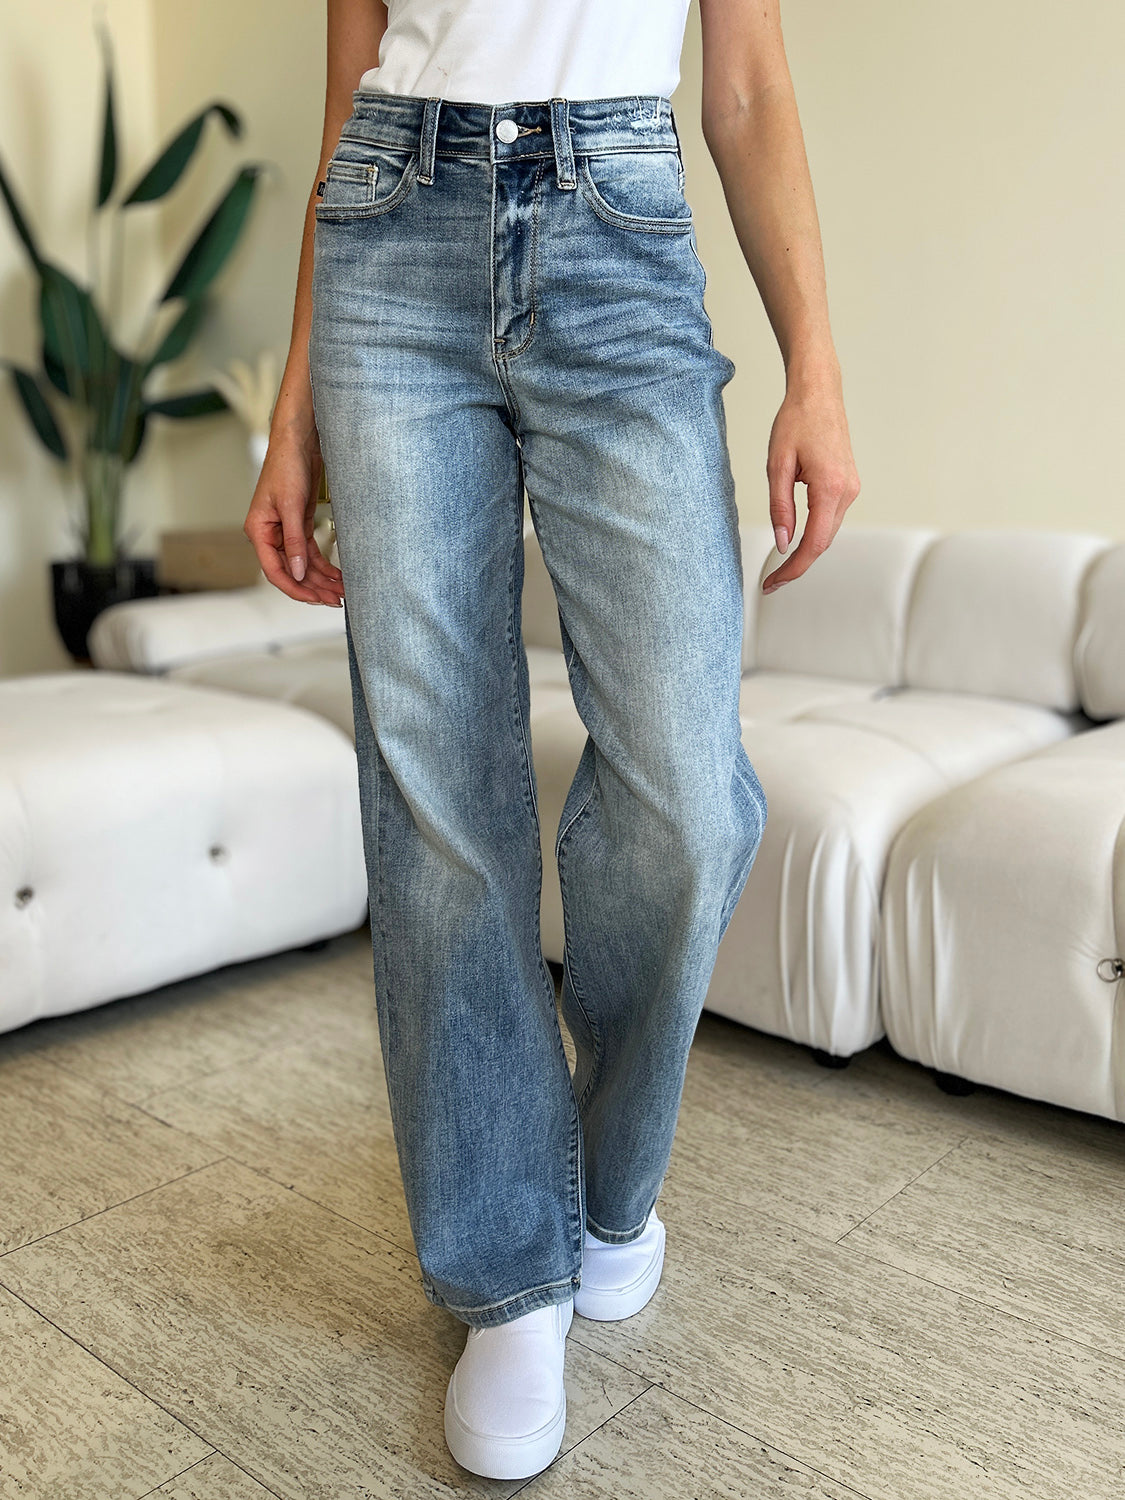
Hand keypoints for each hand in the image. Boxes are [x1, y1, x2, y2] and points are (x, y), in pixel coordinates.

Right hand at [243, 420, 343, 605]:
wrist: (299, 442)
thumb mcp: (291, 506)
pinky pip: (310, 553)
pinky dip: (324, 565)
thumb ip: (293, 541)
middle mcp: (269, 535)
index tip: (315, 599)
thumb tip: (298, 573)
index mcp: (258, 531)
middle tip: (335, 600)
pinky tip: (338, 576)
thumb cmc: (287, 467)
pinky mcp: (299, 525)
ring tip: (342, 591)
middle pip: (290, 571)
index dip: (295, 588)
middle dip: (313, 588)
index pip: (274, 570)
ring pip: (303, 565)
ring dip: (321, 579)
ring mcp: (285, 532)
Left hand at [761, 370, 859, 592]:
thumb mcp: (777, 466)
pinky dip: (814, 534)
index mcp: (831, 488)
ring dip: (806, 551)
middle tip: (770, 582)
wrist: (818, 393)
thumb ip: (780, 507)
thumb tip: (783, 543)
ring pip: (828, 532)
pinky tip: (796, 540)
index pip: (814, 544)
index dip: (794, 569)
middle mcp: (848, 492)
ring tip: (780, 568)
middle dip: (797, 565)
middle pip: (823, 543)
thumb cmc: (796, 422)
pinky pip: (831, 518)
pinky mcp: (849, 484)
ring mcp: (852, 488)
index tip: (773, 584)